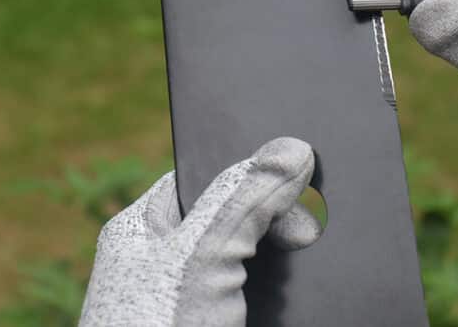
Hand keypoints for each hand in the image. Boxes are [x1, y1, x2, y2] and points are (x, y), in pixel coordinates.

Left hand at [79, 137, 320, 325]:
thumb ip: (244, 199)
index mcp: (144, 230)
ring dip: (290, 264)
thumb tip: (291, 148)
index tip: (298, 160)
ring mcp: (199, 303)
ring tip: (313, 257)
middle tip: (310, 227)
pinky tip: (312, 291)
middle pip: (241, 219)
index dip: (250, 166)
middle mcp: (169, 264)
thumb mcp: (200, 256)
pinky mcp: (227, 326)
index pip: (205, 175)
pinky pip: (270, 300)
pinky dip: (291, 296)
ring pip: (262, 264)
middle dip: (279, 220)